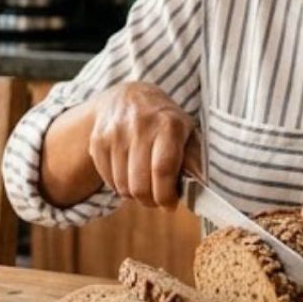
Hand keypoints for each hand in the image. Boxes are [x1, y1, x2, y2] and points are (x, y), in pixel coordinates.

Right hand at [89, 82, 200, 208]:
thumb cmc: (165, 121)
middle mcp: (140, 126)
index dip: (166, 195)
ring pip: (123, 187)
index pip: (162, 169)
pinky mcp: (97, 141)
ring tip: (144, 182)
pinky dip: (119, 186)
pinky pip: (108, 181)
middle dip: (150, 201)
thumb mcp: (187, 133)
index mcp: (168, 124)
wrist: (129, 97)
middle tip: (157, 198)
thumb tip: (205, 190)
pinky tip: (129, 173)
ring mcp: (115, 133)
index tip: (170, 204)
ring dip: (135, 194)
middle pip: (140, 185)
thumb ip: (195, 161)